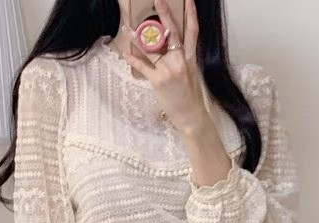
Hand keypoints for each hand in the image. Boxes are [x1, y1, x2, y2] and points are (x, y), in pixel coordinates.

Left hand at [121, 0, 208, 136]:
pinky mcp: (158, 81)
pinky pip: (143, 67)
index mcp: (190, 57)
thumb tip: (169, 46)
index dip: (191, 14)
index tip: (188, 0)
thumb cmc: (190, 95)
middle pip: (172, 32)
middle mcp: (180, 60)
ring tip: (127, 27)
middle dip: (164, 14)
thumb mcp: (190, 72)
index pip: (193, 31)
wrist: (190, 115)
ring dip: (137, 36)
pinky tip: (125, 53)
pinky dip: (133, 60)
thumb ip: (181, 57)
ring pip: (151, 48)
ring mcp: (169, 70)